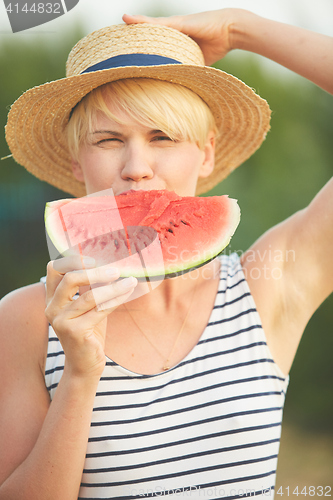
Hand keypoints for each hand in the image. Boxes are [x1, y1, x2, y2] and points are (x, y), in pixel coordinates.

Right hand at [45, 257, 136, 378]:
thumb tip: (111, 262)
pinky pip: (99, 310)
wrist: (85, 364)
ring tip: (130, 280)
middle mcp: (52, 308)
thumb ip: (91, 286)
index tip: (95, 258)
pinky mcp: (74, 332)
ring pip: (88, 296)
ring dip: (112, 287)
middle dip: (94, 272)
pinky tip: (128, 292)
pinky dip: (116, 299)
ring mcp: (61, 321)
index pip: (54, 269)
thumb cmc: (90, 331)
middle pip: (68, 279)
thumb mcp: (88, 305)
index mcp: (52, 298)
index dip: (72, 259)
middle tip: (115, 270)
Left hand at [123, 9, 249, 64]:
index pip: (152, 46)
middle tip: (112, 44)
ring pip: (147, 28)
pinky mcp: (177, 22)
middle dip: (131, 39)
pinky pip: (155, 23)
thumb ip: (187, 71)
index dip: (139, 49)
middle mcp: (171, 32)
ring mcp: (173, 25)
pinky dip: (141, 22)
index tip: (124, 55)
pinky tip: (127, 19)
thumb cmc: (217, 46)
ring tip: (115, 27)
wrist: (230, 30)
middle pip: (147, 35)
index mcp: (174, 42)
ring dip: (131, 28)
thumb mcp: (197, 63)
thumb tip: (182, 93)